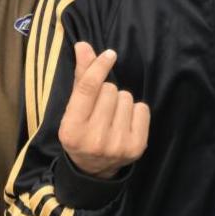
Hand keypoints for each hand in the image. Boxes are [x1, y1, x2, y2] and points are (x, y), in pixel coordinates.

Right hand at [58, 42, 149, 178]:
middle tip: (101, 109)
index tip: (109, 54)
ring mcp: (117, 145)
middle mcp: (94, 139)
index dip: (99, 67)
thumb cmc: (82, 131)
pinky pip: (142, 108)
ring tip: (112, 117)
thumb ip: (81, 76)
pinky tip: (125, 123)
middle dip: (107, 93)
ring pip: (126, 97)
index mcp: (72, 129)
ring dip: (120, 102)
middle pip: (110, 90)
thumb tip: (83, 45)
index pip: (88, 88)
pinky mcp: (136, 147)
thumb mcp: (74, 108)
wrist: (93, 169)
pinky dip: (135, 111)